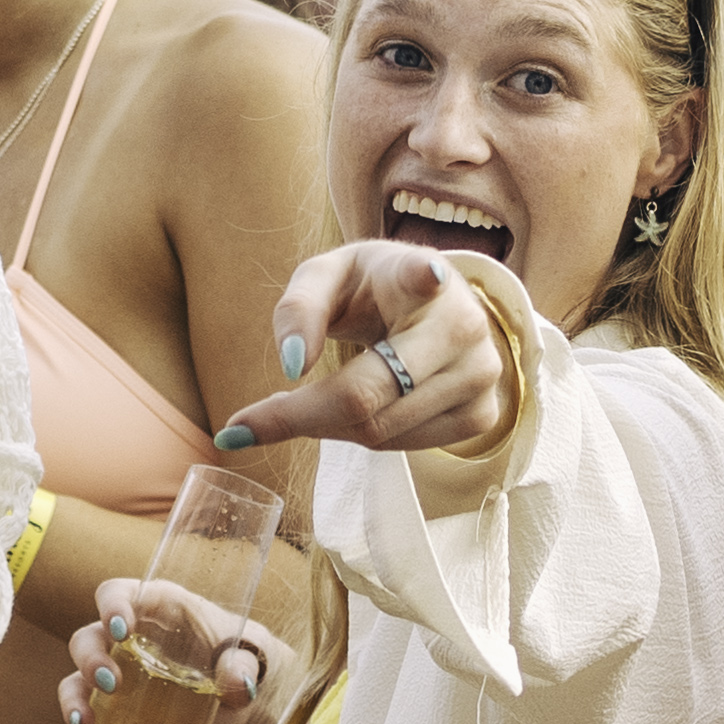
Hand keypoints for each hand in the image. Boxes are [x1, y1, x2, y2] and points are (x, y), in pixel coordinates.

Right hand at [59, 575, 300, 723]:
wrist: (253, 700)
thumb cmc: (246, 658)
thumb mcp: (252, 653)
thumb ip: (243, 663)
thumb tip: (235, 685)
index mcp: (156, 610)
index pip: (118, 593)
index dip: (111, 605)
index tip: (120, 628)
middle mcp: (129, 642)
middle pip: (88, 638)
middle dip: (89, 659)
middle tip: (111, 684)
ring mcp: (121, 679)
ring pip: (78, 683)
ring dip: (74, 702)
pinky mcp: (123, 717)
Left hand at [212, 242, 523, 461]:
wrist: (435, 306)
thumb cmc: (372, 288)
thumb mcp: (325, 278)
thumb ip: (298, 309)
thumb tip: (291, 365)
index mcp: (423, 275)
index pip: (423, 277)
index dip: (423, 277)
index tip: (426, 275)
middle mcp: (464, 326)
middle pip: (368, 394)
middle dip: (297, 415)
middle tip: (242, 425)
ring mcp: (481, 376)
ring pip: (380, 432)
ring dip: (324, 428)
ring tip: (306, 402)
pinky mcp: (482, 415)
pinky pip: (400, 448)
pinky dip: (358, 437)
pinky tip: (351, 409)